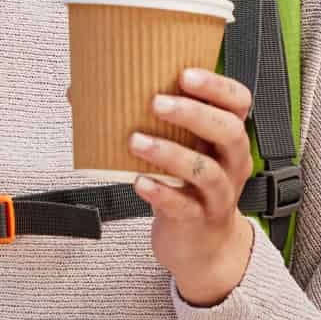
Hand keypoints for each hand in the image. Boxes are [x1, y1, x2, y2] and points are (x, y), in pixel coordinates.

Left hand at [128, 65, 257, 306]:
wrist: (200, 246)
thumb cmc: (186, 187)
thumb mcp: (177, 150)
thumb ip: (145, 121)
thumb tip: (82, 92)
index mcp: (226, 137)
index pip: (238, 102)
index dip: (216, 86)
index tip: (185, 74)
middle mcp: (230, 163)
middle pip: (228, 131)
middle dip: (193, 113)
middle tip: (156, 102)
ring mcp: (218, 194)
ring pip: (205, 170)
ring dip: (169, 152)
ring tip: (137, 141)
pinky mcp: (198, 220)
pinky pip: (183, 206)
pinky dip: (161, 193)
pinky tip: (140, 182)